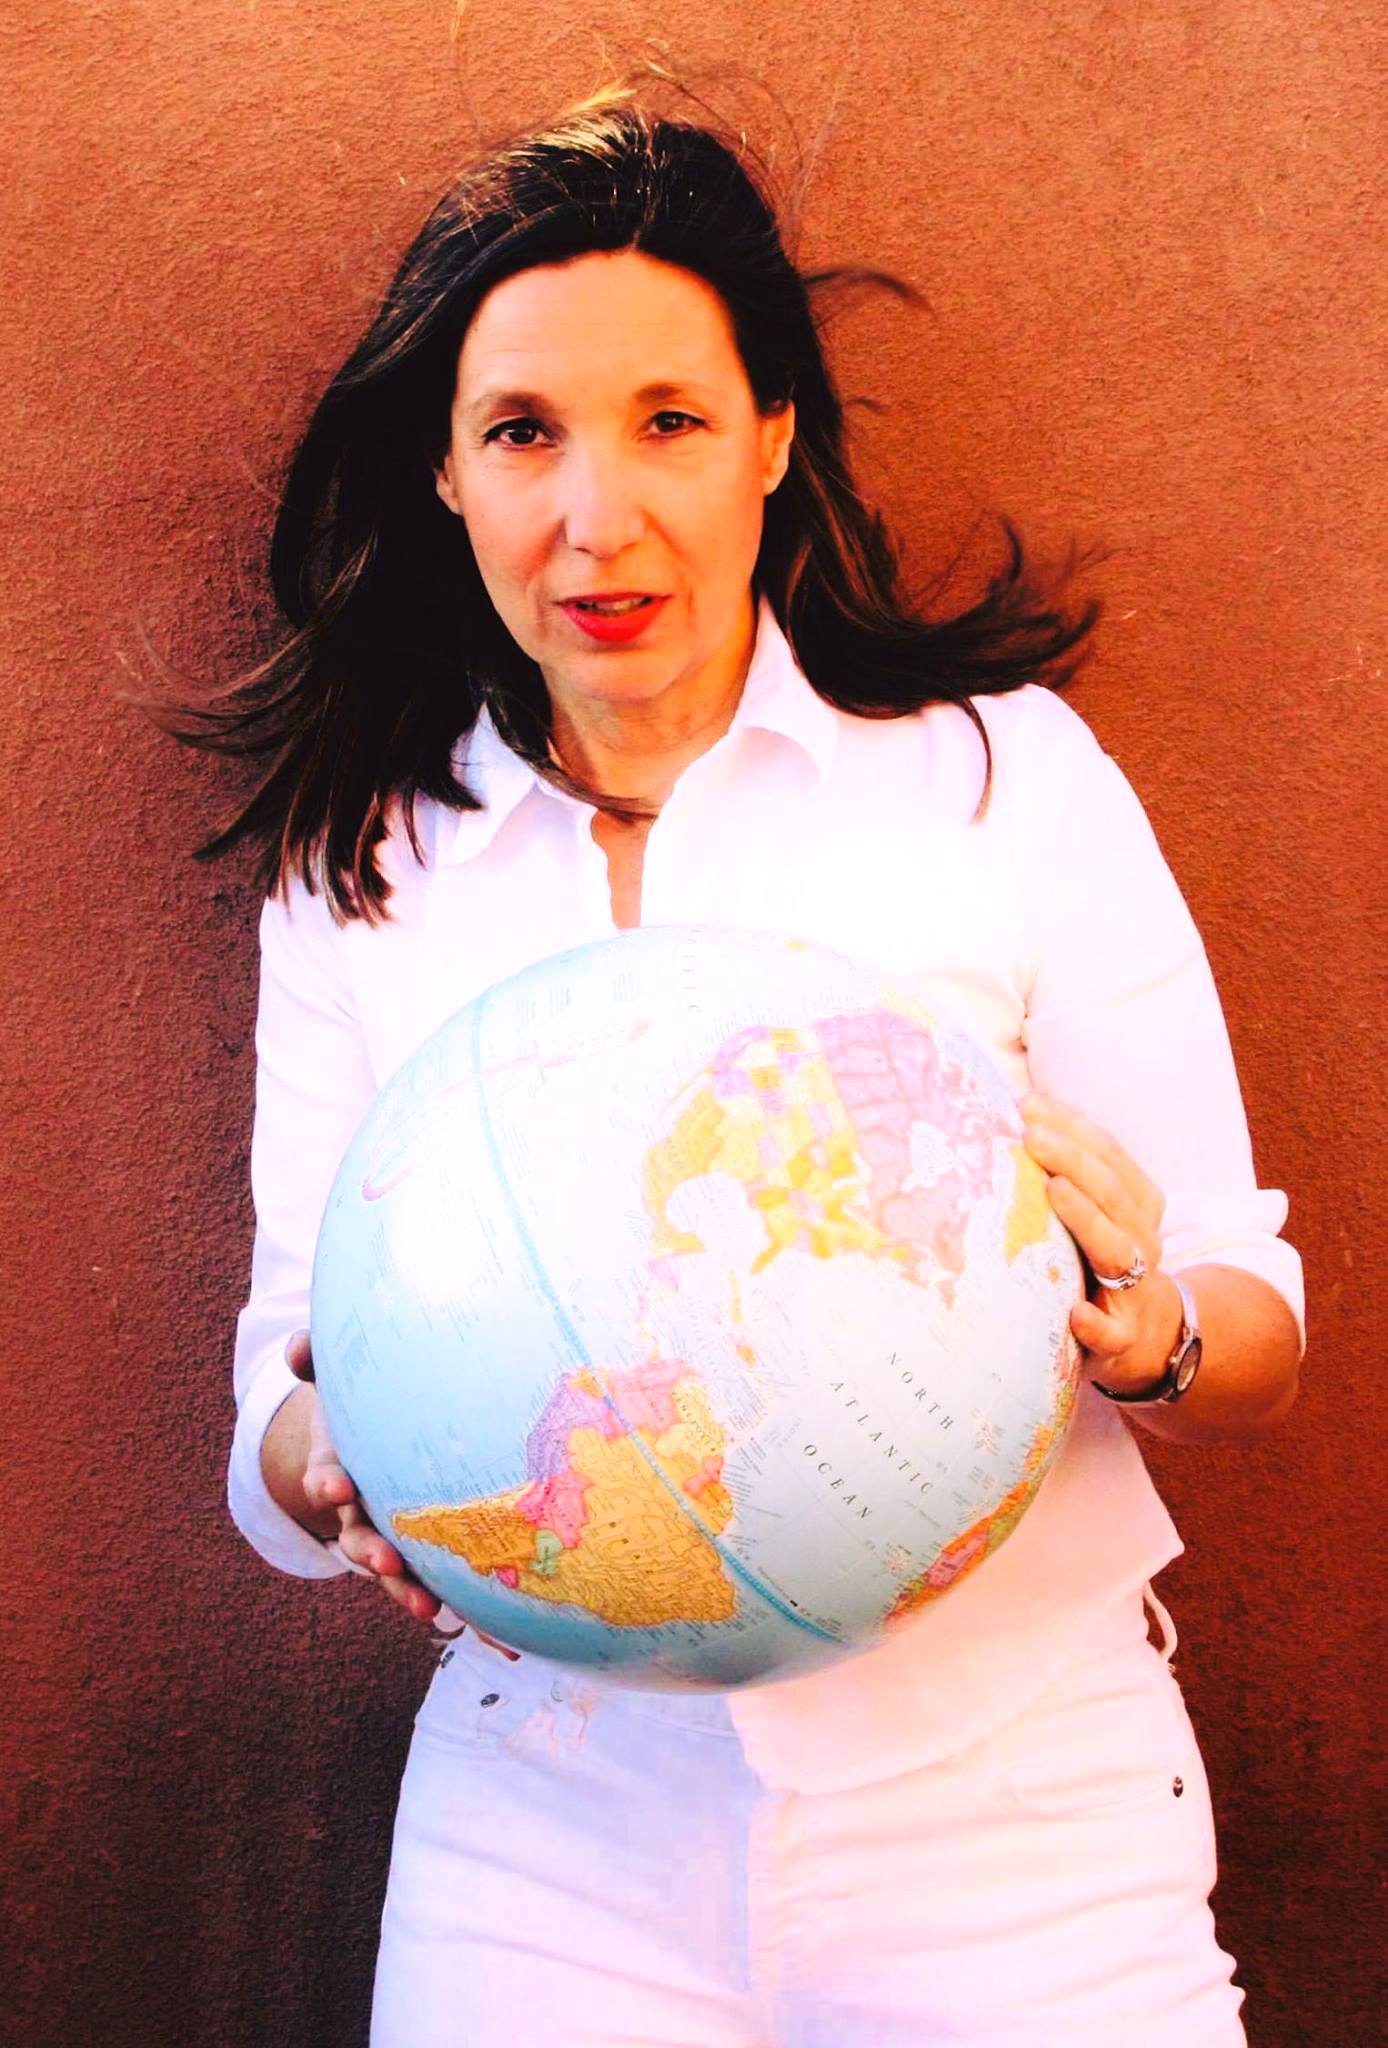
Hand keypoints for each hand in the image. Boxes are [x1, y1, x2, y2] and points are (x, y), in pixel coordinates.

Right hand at [285, 1331, 441, 1623]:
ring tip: (426, 1608)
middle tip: (384, 1560)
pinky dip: (454, 1605)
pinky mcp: (419, 1554)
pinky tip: (481, 1627)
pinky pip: (435, 1582)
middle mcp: (358, 1512)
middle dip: (368, 1550)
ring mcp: (387, 1536)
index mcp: (337, 1466)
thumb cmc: (359, 1404)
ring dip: (405, 1589)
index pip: (325, 1475)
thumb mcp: (338, 1382)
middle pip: (356, 1537)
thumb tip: (298, 1344)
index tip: (334, 1484)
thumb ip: (318, 1363)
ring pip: (392, 1571)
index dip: (326, 1480)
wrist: (369, 1444)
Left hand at [1019, 1094, 1182, 1395]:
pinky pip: (1112, 1332)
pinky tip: (1075, 1314)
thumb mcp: (1099, 1213)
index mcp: (1136, 1204)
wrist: (1149, 1338)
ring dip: (1086, 1219)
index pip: (1110, 1155)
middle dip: (1072, 1159)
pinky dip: (1095, 1323)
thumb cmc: (1103, 1260)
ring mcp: (1134, 1289)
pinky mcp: (1122, 1338)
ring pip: (1117, 1250)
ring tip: (1053, 1190)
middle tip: (1029, 1134)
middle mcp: (1141, 1240)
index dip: (1073, 1127)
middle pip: (1111, 1192)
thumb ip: (1068, 1173)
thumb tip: (1014, 1117)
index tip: (1028, 1104)